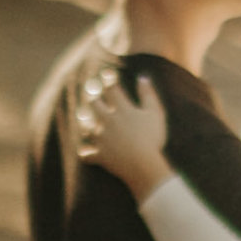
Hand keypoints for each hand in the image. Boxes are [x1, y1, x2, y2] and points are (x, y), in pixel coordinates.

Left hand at [78, 70, 172, 198]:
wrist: (143, 164)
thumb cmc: (152, 137)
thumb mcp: (155, 113)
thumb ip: (148, 94)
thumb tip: (143, 77)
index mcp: (122, 108)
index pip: (111, 88)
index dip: (108, 80)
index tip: (107, 76)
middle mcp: (107, 120)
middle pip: (94, 104)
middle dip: (93, 99)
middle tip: (93, 98)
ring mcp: (101, 138)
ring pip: (86, 127)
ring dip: (85, 124)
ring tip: (86, 124)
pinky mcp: (99, 154)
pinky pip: (86, 155)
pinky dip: (86, 154)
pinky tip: (85, 153)